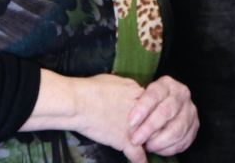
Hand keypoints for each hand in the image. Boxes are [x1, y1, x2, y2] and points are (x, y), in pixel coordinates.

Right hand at [19, 71, 147, 161]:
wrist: (79, 103)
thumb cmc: (91, 89)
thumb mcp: (115, 80)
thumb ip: (128, 87)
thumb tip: (131, 90)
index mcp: (137, 93)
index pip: (153, 103)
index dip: (151, 110)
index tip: (150, 114)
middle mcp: (139, 111)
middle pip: (156, 120)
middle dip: (155, 126)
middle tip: (153, 131)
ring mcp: (133, 127)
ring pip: (150, 137)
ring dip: (150, 142)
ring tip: (152, 147)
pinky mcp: (124, 141)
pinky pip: (137, 154)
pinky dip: (140, 160)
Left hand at [127, 76, 198, 155]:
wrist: (172, 101)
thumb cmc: (152, 101)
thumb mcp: (145, 95)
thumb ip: (138, 103)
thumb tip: (127, 122)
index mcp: (167, 84)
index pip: (154, 94)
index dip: (142, 108)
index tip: (131, 122)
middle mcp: (182, 94)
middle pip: (166, 112)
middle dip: (149, 128)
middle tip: (136, 139)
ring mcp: (191, 110)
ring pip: (177, 130)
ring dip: (160, 142)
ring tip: (147, 146)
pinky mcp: (195, 125)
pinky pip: (184, 141)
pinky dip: (169, 148)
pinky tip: (158, 149)